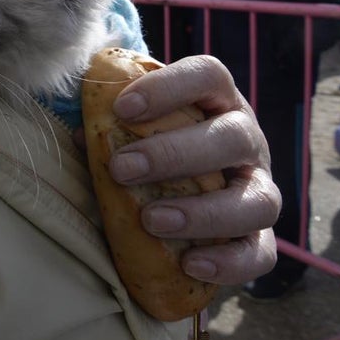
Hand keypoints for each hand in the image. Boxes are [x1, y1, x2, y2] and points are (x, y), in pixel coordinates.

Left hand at [106, 55, 279, 284]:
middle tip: (123, 169)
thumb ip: (107, 125)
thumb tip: (77, 136)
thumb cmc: (150, 148)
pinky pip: (261, 252)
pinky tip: (191, 263)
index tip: (123, 108)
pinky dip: (230, 262)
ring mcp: (260, 189)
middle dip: (175, 153)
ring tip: (152, 221)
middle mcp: (248, 140)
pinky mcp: (261, 237)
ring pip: (258, 199)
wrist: (179, 195)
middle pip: (233, 136)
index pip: (207, 75)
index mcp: (217, 101)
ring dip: (204, 212)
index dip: (169, 86)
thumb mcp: (131, 129)